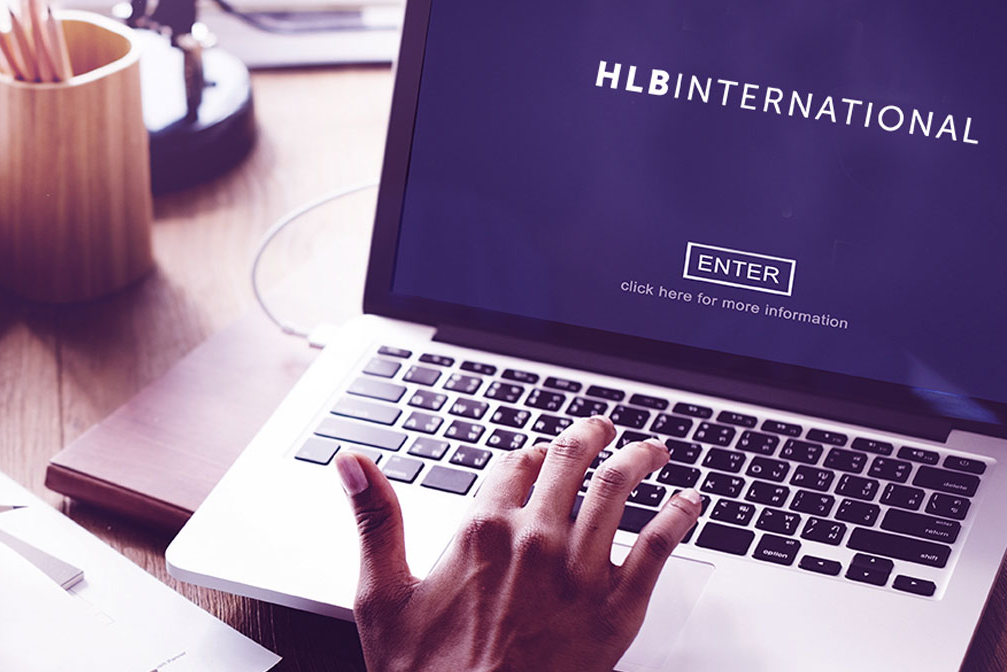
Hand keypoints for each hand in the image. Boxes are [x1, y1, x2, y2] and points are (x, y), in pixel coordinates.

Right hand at [336, 415, 702, 671]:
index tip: (538, 454)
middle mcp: (534, 540)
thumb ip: (375, 520)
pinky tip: (688, 504)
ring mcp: (580, 573)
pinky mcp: (617, 609)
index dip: (528, 453)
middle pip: (571, 463)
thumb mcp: (382, 596)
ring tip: (652, 451)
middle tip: (602, 430)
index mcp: (479, 531)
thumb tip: (351, 463)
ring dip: (639, 461)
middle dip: (590, 438)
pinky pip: (659, 547)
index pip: (514, 464)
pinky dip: (678, 516)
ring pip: (618, 491)